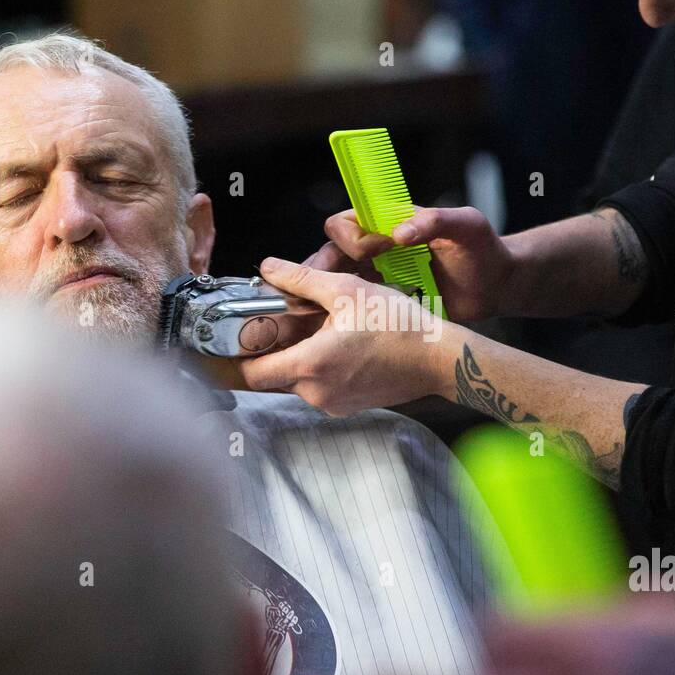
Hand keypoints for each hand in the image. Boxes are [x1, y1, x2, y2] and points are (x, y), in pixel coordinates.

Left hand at [238, 257, 453, 415]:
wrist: (438, 359)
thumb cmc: (398, 325)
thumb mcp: (347, 290)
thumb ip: (300, 279)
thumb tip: (269, 267)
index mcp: (310, 366)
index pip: (251, 375)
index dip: (236, 360)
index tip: (236, 343)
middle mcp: (316, 393)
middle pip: (273, 377)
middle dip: (274, 352)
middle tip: (284, 324)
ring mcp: (333, 405)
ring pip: (298, 382)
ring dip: (300, 358)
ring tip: (321, 330)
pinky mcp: (348, 407)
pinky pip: (320, 388)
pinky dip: (321, 369)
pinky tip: (340, 346)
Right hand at [305, 206, 517, 322]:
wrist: (497, 287)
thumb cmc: (484, 249)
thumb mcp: (467, 225)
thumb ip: (436, 220)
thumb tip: (398, 233)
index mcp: (388, 222)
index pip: (345, 224)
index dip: (351, 239)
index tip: (376, 252)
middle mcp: (375, 249)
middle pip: (329, 257)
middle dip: (322, 274)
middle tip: (326, 292)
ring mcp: (377, 278)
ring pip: (334, 285)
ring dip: (326, 299)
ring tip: (323, 316)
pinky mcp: (384, 305)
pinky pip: (354, 309)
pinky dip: (343, 318)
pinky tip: (341, 333)